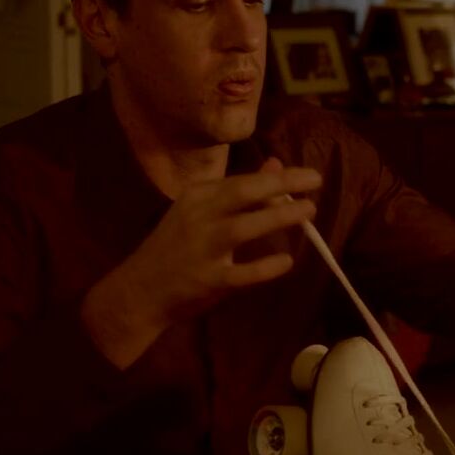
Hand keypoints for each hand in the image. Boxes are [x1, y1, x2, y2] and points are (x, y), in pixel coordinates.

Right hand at [81, 157, 320, 367]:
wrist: (139, 290)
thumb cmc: (176, 247)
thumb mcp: (201, 211)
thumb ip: (238, 190)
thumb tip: (276, 165)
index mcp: (196, 197)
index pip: (242, 181)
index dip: (278, 178)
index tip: (309, 176)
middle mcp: (197, 218)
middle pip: (241, 193)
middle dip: (280, 184)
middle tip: (315, 181)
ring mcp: (201, 249)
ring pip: (242, 228)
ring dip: (278, 217)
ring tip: (309, 211)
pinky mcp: (207, 281)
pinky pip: (241, 273)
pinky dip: (265, 267)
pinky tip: (287, 261)